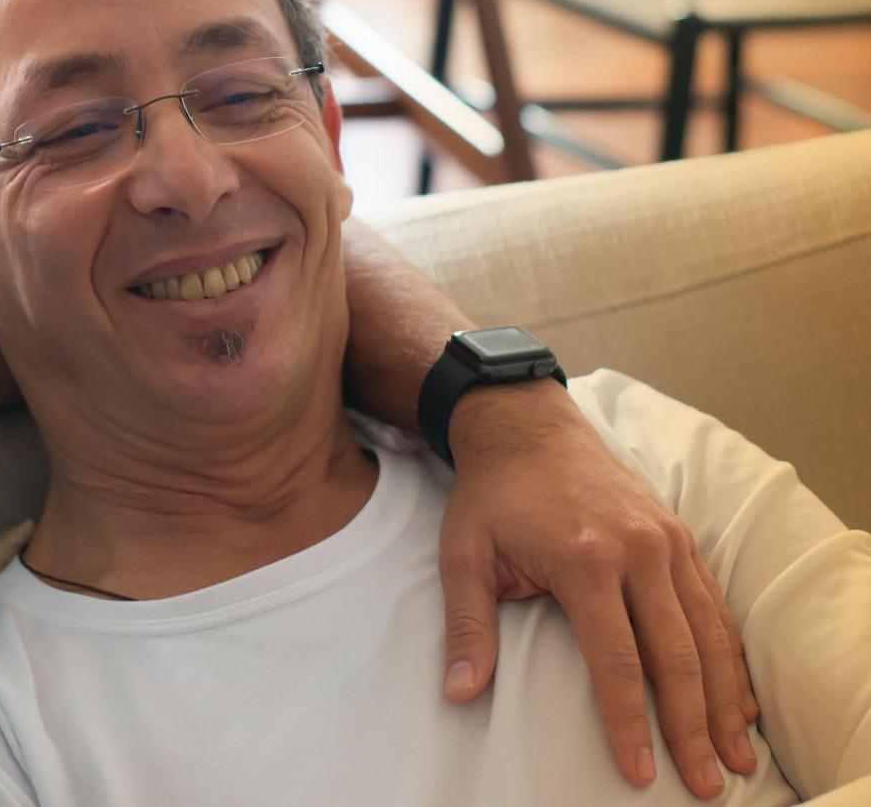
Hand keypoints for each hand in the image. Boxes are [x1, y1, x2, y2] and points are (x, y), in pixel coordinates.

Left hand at [438, 380, 758, 799]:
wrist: (526, 427)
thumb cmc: (492, 495)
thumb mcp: (463, 554)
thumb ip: (468, 625)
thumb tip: (460, 693)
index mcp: (584, 559)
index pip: (616, 659)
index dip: (629, 721)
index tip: (639, 770)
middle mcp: (637, 550)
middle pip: (676, 655)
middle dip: (692, 726)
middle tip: (705, 784)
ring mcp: (667, 540)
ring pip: (708, 634)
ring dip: (724, 699)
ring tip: (735, 754)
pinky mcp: (680, 536)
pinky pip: (714, 605)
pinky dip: (729, 656)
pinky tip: (738, 699)